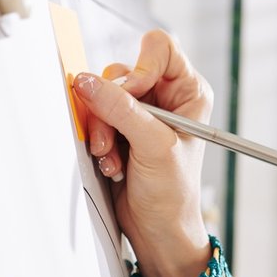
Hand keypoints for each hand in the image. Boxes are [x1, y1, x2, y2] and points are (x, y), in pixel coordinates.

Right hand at [72, 29, 212, 276]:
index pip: (160, 48)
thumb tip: (87, 81)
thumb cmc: (173, 192)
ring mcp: (140, 111)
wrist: (158, 228)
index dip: (140, 66)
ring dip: (102, 128)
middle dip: (112, 108)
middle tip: (114, 139)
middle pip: (122, 71)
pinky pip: (93, 115)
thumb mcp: (154, 146)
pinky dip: (97, 139)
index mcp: (189, 90)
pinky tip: (111, 162)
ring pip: (102, 94)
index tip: (131, 92)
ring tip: (113, 157)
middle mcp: (165, 95)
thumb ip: (122, 110)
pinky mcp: (118, 127)